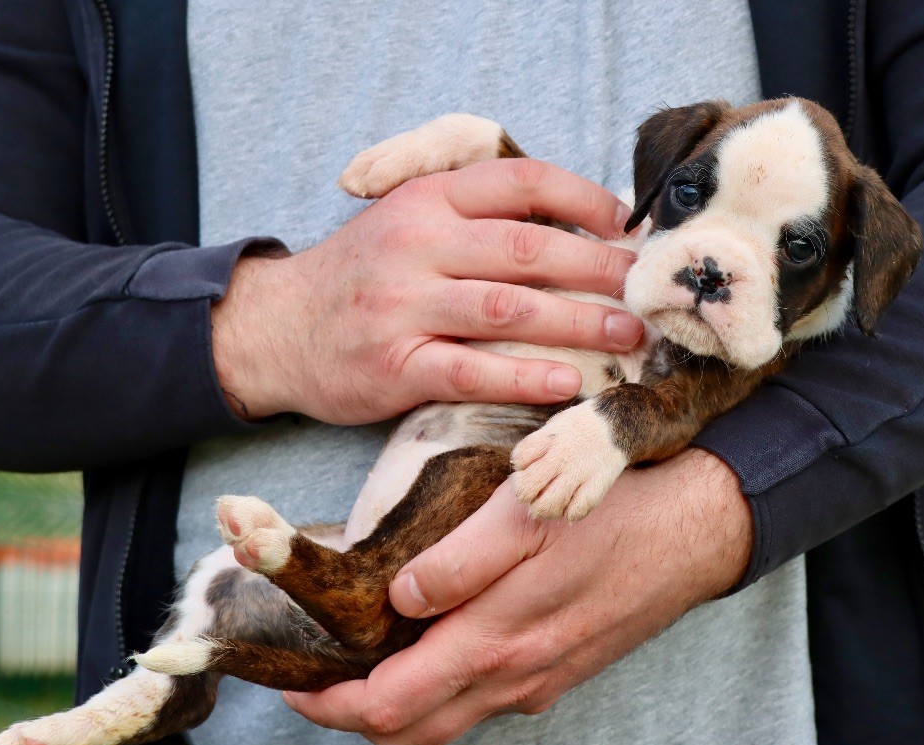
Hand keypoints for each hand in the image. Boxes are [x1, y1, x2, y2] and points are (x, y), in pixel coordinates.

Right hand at [211, 158, 639, 421]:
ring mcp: (402, 305)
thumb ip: (471, 217)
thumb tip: (568, 228)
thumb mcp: (405, 223)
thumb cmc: (360, 277)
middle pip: (527, 248)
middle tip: (645, 288)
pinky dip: (524, 376)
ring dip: (577, 322)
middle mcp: (416, 244)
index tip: (626, 225)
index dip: (583, 199)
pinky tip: (565, 383)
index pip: (519, 182)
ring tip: (627, 335)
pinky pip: (471, 369)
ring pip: (507, 308)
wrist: (278, 329)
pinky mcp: (393, 364)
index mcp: (425, 200)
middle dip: (599, 268)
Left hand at [283, 448, 752, 744]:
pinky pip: (485, 699)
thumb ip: (459, 563)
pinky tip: (443, 634)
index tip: (298, 682)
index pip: (389, 708)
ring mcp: (540, 682)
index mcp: (497, 644)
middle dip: (355, 714)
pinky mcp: (559, 670)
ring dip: (400, 701)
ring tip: (376, 651)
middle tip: (325, 671)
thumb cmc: (614, 514)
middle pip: (409, 733)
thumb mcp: (531, 515)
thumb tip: (398, 599)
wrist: (699, 531)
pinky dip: (445, 685)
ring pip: (448, 721)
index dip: (331, 704)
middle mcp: (515, 680)